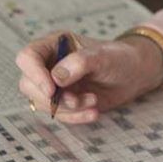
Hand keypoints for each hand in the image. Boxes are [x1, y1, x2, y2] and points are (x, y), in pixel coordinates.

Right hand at [15, 31, 162, 123]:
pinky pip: (59, 114)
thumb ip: (80, 63)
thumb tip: (56, 78)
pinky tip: (93, 113)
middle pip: (28, 84)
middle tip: (76, 100)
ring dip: (67, 108)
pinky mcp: (64, 100)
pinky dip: (75, 117)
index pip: (28, 57)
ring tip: (92, 101)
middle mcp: (50, 63)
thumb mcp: (103, 57)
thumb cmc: (119, 58)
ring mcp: (55, 84)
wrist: (134, 74)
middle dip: (52, 98)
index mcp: (55, 44)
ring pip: (42, 103)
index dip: (34, 74)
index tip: (51, 90)